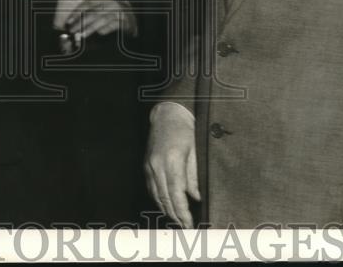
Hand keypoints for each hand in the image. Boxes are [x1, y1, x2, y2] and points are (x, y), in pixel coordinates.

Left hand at [64, 0, 136, 39]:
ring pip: (101, 19)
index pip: (87, 4)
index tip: (68, 21)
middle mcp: (111, 2)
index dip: (77, 12)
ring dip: (90, 28)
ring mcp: (119, 11)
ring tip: (81, 35)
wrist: (131, 20)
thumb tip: (72, 23)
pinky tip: (99, 34)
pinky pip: (113, 25)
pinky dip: (106, 28)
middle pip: (93, 12)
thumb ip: (88, 14)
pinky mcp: (125, 21)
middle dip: (80, 22)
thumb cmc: (111, 16)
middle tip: (72, 31)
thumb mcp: (100, 10)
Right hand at [145, 102, 199, 227]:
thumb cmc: (185, 130)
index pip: (176, 193)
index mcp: (172, 161)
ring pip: (156, 195)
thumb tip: (196, 197)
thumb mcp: (196, 151)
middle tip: (185, 227)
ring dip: (166, 210)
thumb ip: (195, 176)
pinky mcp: (146, 165)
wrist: (167, 115)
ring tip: (177, 220)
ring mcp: (149, 166)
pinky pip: (151, 188)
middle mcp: (157, 165)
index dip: (182, 212)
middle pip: (165, 198)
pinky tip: (166, 206)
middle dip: (175, 215)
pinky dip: (159, 199)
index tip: (189, 223)